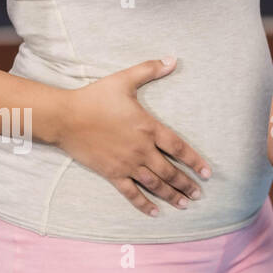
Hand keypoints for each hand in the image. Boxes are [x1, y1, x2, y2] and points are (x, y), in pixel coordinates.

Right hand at [55, 58, 210, 215]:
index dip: (194, 160)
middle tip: (199, 194)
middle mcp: (141, 149)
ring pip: (154, 184)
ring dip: (171, 195)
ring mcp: (126, 163)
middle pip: (170, 171)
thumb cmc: (96, 97)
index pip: (178, 147)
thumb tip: (173, 59)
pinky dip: (144, 204)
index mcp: (148, 127)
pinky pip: (131, 192)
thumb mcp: (125, 80)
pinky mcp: (111, 173)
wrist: (65, 117)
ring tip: (185, 204)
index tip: (207, 173)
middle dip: (186, 183)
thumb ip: (150, 69)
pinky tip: (155, 213)